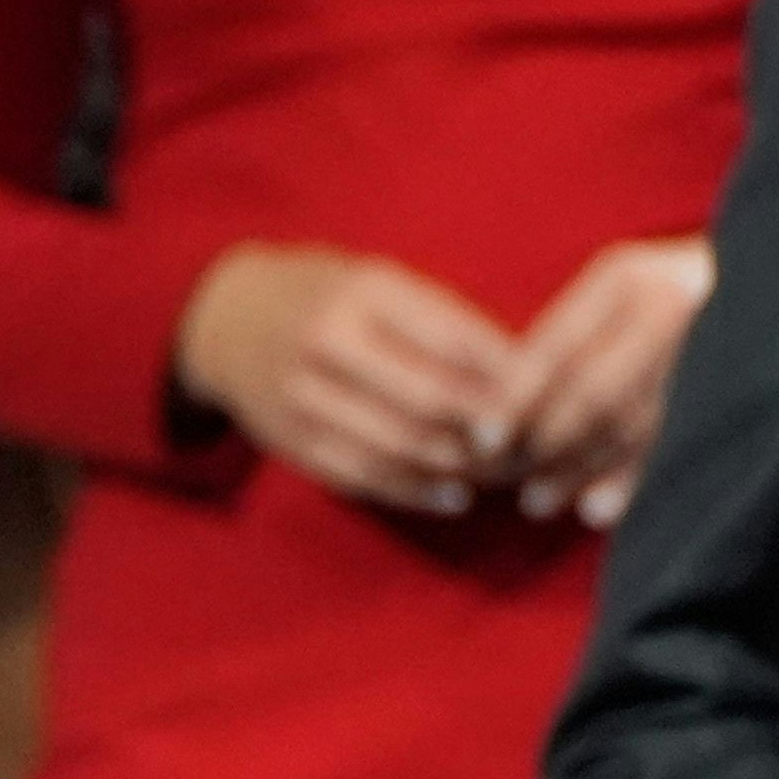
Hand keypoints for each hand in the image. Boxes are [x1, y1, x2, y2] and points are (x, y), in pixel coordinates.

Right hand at [173, 244, 517, 514]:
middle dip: (489, 431)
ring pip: (400, 445)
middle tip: (533, 446)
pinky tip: (454, 494)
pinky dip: (416, 491)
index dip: (508, 376)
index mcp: (361, 291)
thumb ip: (444, 323)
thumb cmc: (328, 297)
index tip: (550, 397)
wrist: (227, 322)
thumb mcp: (381, 284)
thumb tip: (523, 376)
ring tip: (503, 474)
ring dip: (461, 468)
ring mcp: (303, 396)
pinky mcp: (291, 441)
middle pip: (429, 400)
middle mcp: (326, 342)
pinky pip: (364, 475)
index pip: (454, 339)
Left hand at [494, 237, 712, 528]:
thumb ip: (570, 338)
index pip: (557, 348)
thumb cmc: (679, 290)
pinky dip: (635, 478)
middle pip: (591, 390)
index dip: (514, 399)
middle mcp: (674, 303)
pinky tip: (600, 510)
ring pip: (632, 421)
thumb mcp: (622, 293)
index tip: (481, 440)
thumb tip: (502, 402)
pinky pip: (678, 440)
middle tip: (503, 479)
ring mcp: (714, 344)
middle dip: (543, 443)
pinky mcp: (742, 384)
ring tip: (537, 503)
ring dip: (580, 469)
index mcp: (629, 277)